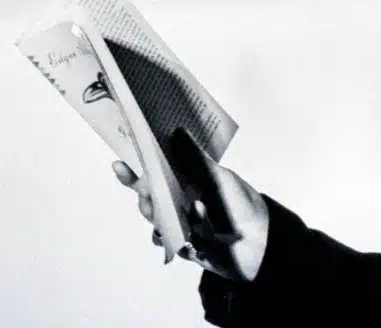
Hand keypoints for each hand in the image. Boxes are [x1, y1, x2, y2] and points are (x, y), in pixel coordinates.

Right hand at [113, 129, 269, 282]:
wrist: (261, 239)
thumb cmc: (241, 204)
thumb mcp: (219, 176)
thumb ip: (196, 159)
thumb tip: (177, 131)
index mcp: (183, 187)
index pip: (153, 179)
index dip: (133, 174)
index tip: (119, 163)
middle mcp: (178, 208)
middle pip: (149, 202)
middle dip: (145, 194)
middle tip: (146, 186)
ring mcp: (181, 230)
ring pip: (157, 223)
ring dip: (163, 213)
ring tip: (176, 201)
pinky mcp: (188, 250)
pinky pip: (180, 238)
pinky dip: (193, 222)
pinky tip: (202, 211)